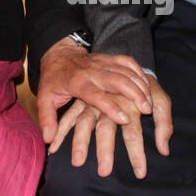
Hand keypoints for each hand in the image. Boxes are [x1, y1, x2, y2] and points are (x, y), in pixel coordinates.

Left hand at [37, 39, 152, 141]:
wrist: (58, 55)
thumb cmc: (53, 81)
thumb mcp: (44, 99)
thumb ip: (46, 119)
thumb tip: (47, 140)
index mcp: (77, 82)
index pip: (95, 94)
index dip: (110, 106)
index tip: (125, 119)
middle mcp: (92, 71)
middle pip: (116, 79)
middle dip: (133, 93)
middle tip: (147, 110)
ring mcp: (103, 62)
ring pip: (125, 71)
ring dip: (140, 85)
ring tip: (151, 103)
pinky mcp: (110, 58)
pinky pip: (128, 62)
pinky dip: (139, 72)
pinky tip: (148, 85)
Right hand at [48, 78, 172, 178]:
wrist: (126, 65)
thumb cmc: (147, 87)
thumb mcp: (162, 101)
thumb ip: (165, 125)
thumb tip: (165, 150)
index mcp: (129, 104)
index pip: (134, 133)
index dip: (137, 154)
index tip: (140, 173)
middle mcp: (110, 102)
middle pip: (106, 130)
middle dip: (105, 152)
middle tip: (103, 174)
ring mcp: (94, 101)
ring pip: (84, 123)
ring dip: (80, 143)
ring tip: (77, 163)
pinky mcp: (82, 101)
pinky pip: (69, 117)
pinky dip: (60, 131)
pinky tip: (53, 146)